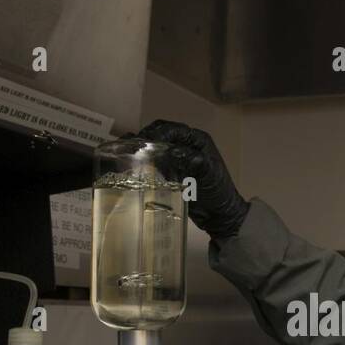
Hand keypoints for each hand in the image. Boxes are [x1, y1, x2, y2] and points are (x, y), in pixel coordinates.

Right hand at [136, 119, 249, 238]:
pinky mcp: (171, 171)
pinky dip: (143, 162)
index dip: (156, 134)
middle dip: (144, 138)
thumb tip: (173, 150)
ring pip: (155, 146)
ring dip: (141, 148)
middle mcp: (186, 144)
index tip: (142, 144)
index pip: (172, 129)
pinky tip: (130, 167)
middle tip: (129, 148)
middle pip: (160, 133)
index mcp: (197, 140)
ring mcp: (177, 157)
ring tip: (124, 154)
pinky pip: (155, 161)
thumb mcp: (209, 174)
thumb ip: (194, 160)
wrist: (220, 215)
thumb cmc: (218, 192)